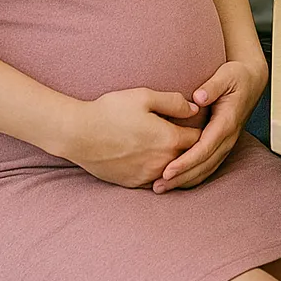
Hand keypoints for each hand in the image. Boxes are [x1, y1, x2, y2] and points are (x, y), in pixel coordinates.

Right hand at [64, 88, 202, 187]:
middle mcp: (161, 162)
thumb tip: (195, 109)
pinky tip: (160, 162)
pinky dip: (163, 174)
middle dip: (194, 148)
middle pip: (189, 158)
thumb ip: (174, 102)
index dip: (203, 129)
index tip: (201, 122)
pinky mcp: (132, 184)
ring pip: (174, 173)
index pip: (199, 138)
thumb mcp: (145, 96)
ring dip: (179, 163)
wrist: (78, 134)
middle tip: (195, 136)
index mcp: (169, 139)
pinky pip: (156, 181)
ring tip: (180, 150)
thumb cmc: (111, 111)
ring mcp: (146, 176)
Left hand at [153, 59, 267, 192]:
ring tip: (162, 188)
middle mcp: (228, 136)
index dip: (186, 162)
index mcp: (227, 121)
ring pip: (206, 169)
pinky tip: (176, 181)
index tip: (168, 171)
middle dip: (181, 177)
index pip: (205, 148)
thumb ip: (212, 86)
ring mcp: (227, 143)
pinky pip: (208, 166)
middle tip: (158, 186)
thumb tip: (198, 98)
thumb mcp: (226, 74)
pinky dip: (192, 176)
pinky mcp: (222, 145)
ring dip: (185, 181)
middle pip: (204, 164)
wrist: (252, 81)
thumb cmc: (237, 77)